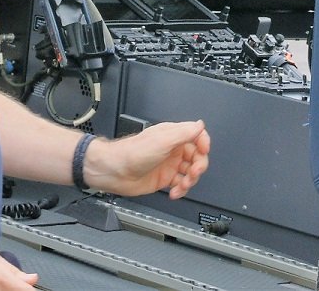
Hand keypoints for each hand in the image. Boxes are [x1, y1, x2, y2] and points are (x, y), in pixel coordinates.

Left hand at [86, 120, 209, 198]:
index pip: (196, 136)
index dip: (204, 143)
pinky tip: (175, 192)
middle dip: (198, 166)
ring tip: (183, 186)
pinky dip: (181, 190)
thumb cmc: (132, 153)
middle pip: (197, 156)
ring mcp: (169, 164)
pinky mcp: (164, 179)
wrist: (114, 172)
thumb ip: (184, 133)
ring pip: (190, 171)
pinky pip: (180, 184)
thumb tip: (200, 125)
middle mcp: (172, 149)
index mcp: (173, 135)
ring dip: (191, 180)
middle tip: (193, 174)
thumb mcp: (162, 140)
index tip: (204, 152)